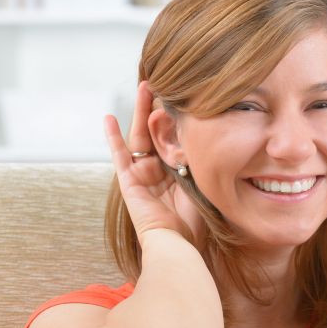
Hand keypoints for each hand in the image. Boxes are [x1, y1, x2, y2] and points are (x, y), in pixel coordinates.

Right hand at [104, 81, 205, 249]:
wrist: (179, 245)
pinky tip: (108, 118)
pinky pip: (119, 156)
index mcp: (177, 174)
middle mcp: (159, 172)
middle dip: (158, 107)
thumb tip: (218, 138)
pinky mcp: (129, 182)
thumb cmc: (197, 223)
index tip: (186, 96)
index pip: (176, 140)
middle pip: (157, 133)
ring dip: (142, 111)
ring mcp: (142, 176)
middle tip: (162, 82)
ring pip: (141, 137)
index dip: (178, 119)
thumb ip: (204, 164)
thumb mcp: (204, 186)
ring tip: (145, 85)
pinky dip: (112, 137)